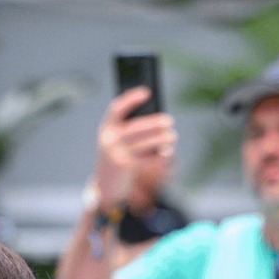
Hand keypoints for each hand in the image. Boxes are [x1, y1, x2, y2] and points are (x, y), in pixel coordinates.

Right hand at [93, 87, 176, 213]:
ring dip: (161, 139)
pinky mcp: (124, 166)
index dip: (131, 98)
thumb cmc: (118, 159)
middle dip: (155, 123)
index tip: (147, 92)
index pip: (117, 108)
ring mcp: (115, 153)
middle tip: (170, 121)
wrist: (105, 186)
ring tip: (172, 137)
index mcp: (106, 128)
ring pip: (144, 142)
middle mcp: (108, 139)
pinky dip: (159, 154)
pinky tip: (168, 152)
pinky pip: (147, 157)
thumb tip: (159, 122)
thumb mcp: (119, 143)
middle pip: (136, 127)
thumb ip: (132, 131)